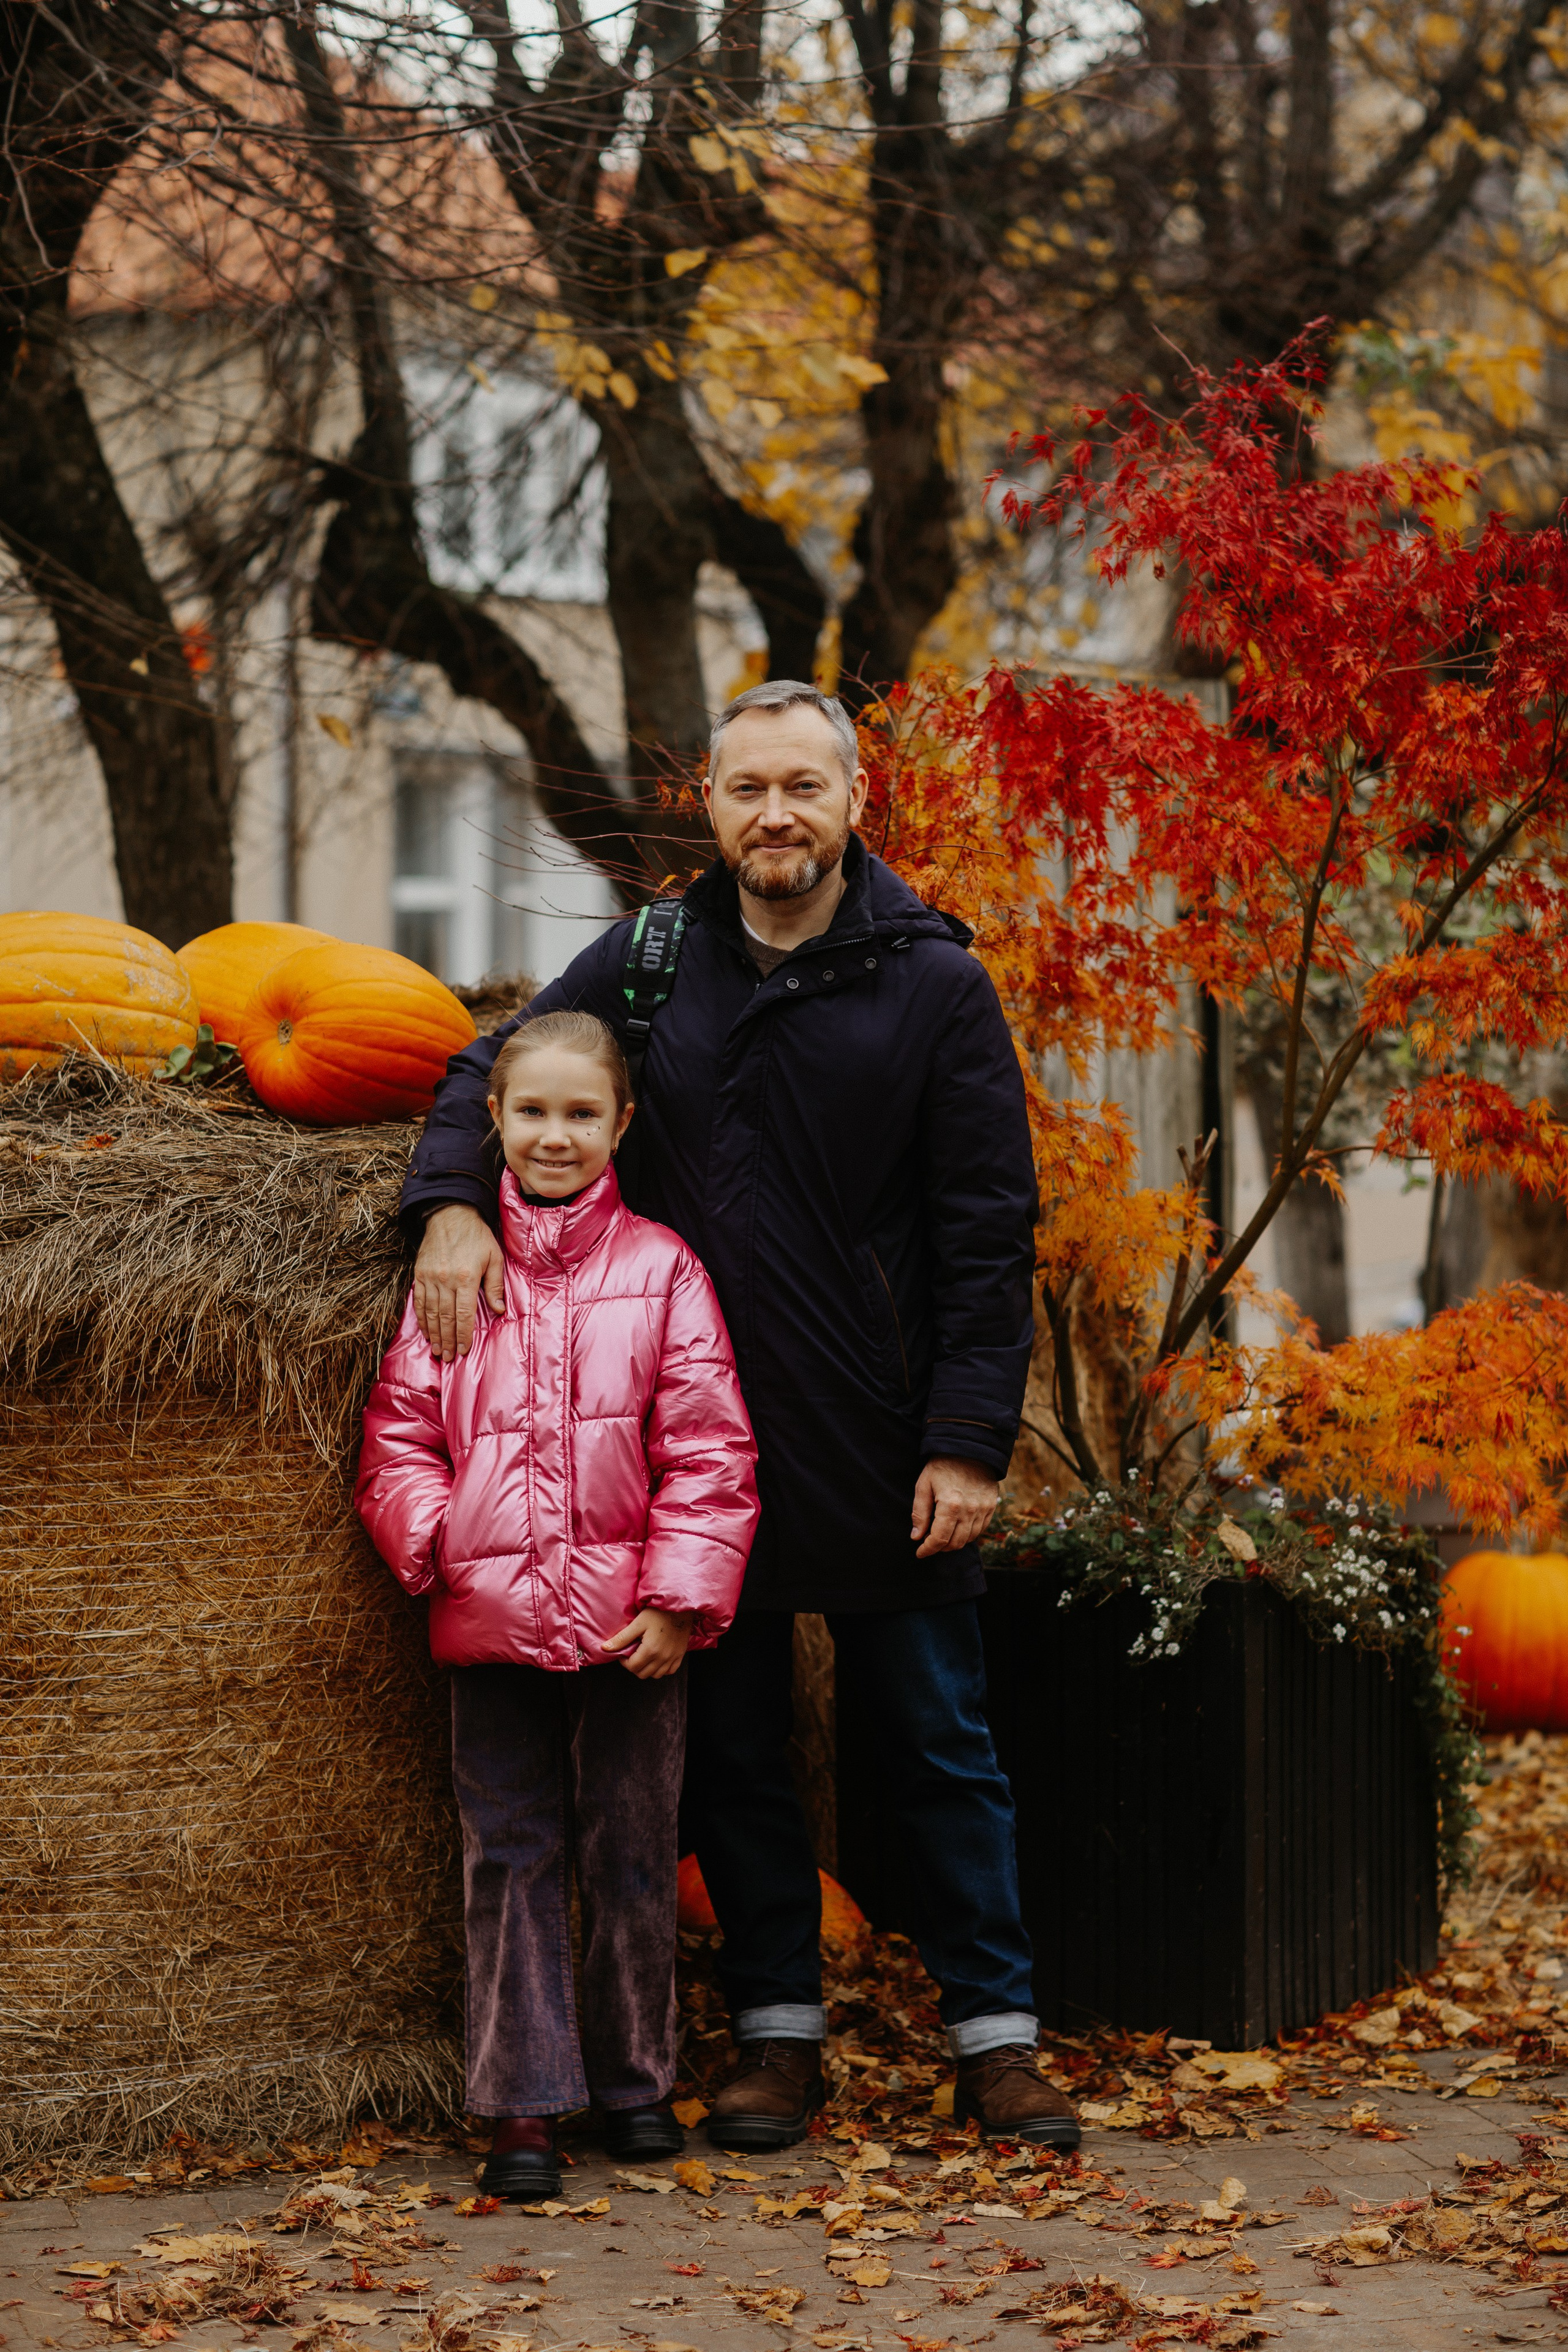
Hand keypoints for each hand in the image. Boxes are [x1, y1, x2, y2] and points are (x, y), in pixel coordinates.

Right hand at [414, 1204, 504, 1361]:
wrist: (450, 1214)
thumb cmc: (477, 1236)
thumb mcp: (494, 1257)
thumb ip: (495, 1285)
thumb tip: (499, 1310)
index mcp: (466, 1278)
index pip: (464, 1314)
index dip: (464, 1335)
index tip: (464, 1350)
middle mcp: (445, 1280)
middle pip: (445, 1318)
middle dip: (448, 1340)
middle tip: (449, 1357)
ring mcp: (430, 1277)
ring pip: (430, 1313)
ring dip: (434, 1334)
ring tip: (438, 1350)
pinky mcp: (420, 1273)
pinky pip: (419, 1301)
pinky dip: (422, 1319)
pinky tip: (426, 1331)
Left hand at [603, 1607, 693, 1678]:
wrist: (679, 1607)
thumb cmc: (658, 1613)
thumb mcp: (638, 1623)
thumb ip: (622, 1638)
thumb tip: (604, 1648)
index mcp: (650, 1650)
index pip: (632, 1667)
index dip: (624, 1661)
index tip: (624, 1652)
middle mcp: (662, 1657)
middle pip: (642, 1674)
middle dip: (634, 1666)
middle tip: (632, 1654)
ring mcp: (672, 1658)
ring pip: (656, 1675)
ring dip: (647, 1669)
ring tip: (644, 1656)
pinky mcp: (680, 1655)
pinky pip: (670, 1671)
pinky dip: (662, 1669)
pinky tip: (657, 1659)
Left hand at [912, 1455, 999, 1558]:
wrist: (969, 1448)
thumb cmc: (942, 1465)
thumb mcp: (924, 1485)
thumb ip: (919, 1513)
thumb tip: (916, 1536)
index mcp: (950, 1505)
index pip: (939, 1539)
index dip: (928, 1549)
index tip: (920, 1552)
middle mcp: (969, 1511)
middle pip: (954, 1543)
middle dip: (939, 1548)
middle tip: (929, 1543)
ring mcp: (983, 1510)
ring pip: (968, 1539)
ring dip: (953, 1542)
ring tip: (942, 1536)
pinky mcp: (991, 1506)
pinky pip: (980, 1530)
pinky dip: (967, 1535)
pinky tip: (957, 1529)